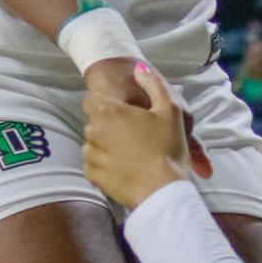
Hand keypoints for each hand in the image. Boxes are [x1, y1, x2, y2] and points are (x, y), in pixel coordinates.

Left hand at [83, 63, 208, 207]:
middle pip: (95, 122)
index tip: (124, 112)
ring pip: (94, 143)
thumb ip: (153, 84)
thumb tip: (139, 70)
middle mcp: (93, 132)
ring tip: (132, 153)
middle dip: (110, 125)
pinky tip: (126, 166)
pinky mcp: (94, 176)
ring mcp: (91, 155)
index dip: (107, 103)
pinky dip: (106, 164)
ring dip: (107, 145)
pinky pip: (95, 164)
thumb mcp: (170, 110)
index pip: (92, 98)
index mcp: (108, 112)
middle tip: (136, 134)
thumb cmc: (167, 149)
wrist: (162, 192)